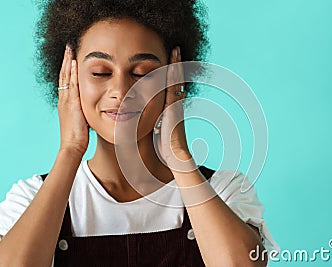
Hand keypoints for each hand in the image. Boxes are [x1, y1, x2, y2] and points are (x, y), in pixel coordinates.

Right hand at [57, 44, 88, 155]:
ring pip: (66, 77)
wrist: (72, 146)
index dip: (68, 69)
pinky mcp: (71, 103)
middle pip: (64, 75)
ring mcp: (66, 101)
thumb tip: (95, 109)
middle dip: (67, 61)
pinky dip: (71, 73)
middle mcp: (64, 99)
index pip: (67, 81)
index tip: (71, 57)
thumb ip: (85, 113)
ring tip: (70, 49)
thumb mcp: (82, 121)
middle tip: (68, 47)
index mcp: (66, 103)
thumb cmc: (79, 137)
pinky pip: (71, 85)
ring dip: (68, 62)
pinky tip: (74, 63)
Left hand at [155, 47, 194, 170]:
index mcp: (171, 109)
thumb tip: (154, 126)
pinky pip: (173, 87)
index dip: (172, 74)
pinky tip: (173, 64)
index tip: (171, 63)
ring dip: (176, 65)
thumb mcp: (159, 133)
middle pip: (176, 79)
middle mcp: (175, 104)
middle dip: (176, 65)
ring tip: (176, 51)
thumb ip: (158, 126)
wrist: (174, 156)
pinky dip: (174, 75)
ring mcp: (176, 104)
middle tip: (176, 49)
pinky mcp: (174, 107)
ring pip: (176, 80)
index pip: (171, 87)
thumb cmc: (165, 148)